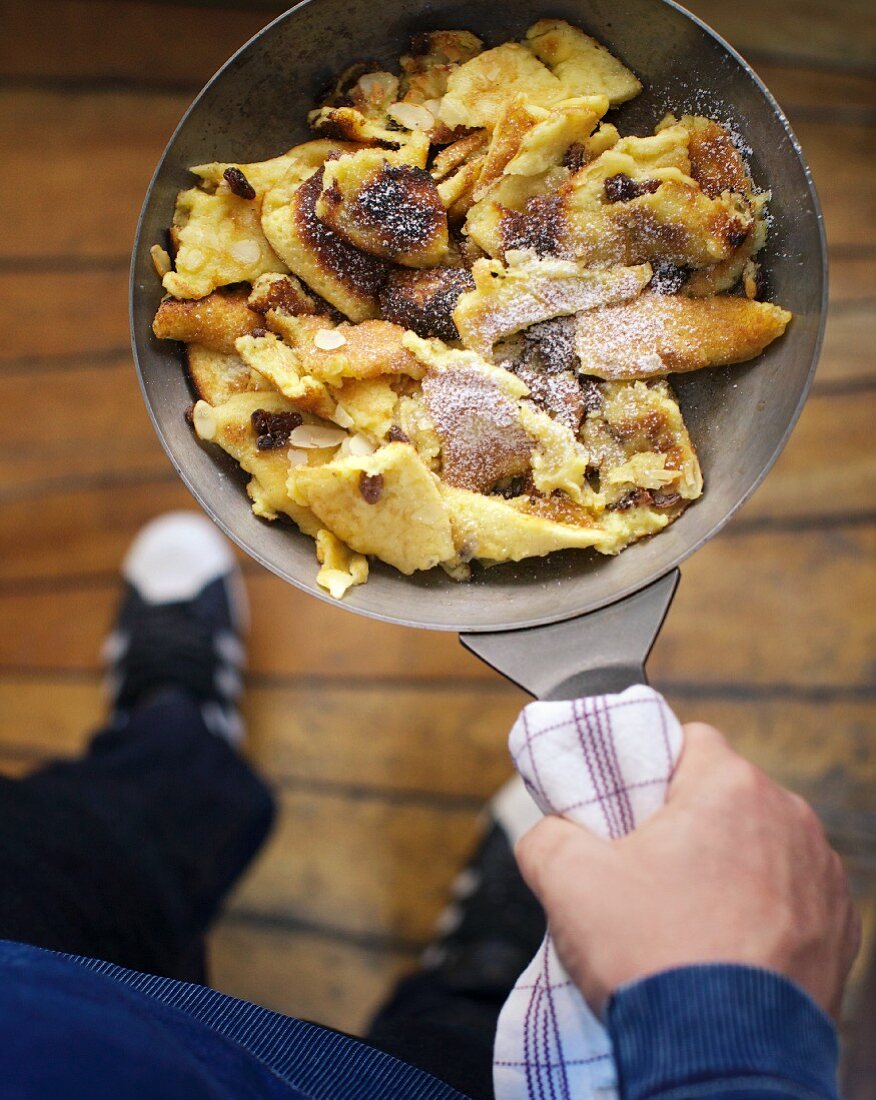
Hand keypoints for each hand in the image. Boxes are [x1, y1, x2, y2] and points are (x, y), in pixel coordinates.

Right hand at [515, 722, 859, 1018]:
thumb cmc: (654, 959)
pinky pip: (794, 899)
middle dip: (691, 824)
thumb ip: (546, 836)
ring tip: (690, 918)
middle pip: (728, 797)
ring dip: (732, 867)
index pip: (690, 742)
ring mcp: (823, 876)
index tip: (631, 809)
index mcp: (730, 788)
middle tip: (649, 870)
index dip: (653, 769)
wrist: (725, 1061)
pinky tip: (730, 948)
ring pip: (763, 847)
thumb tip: (548, 834)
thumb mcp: (568, 883)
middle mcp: (790, 818)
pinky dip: (766, 913)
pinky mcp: (841, 929)